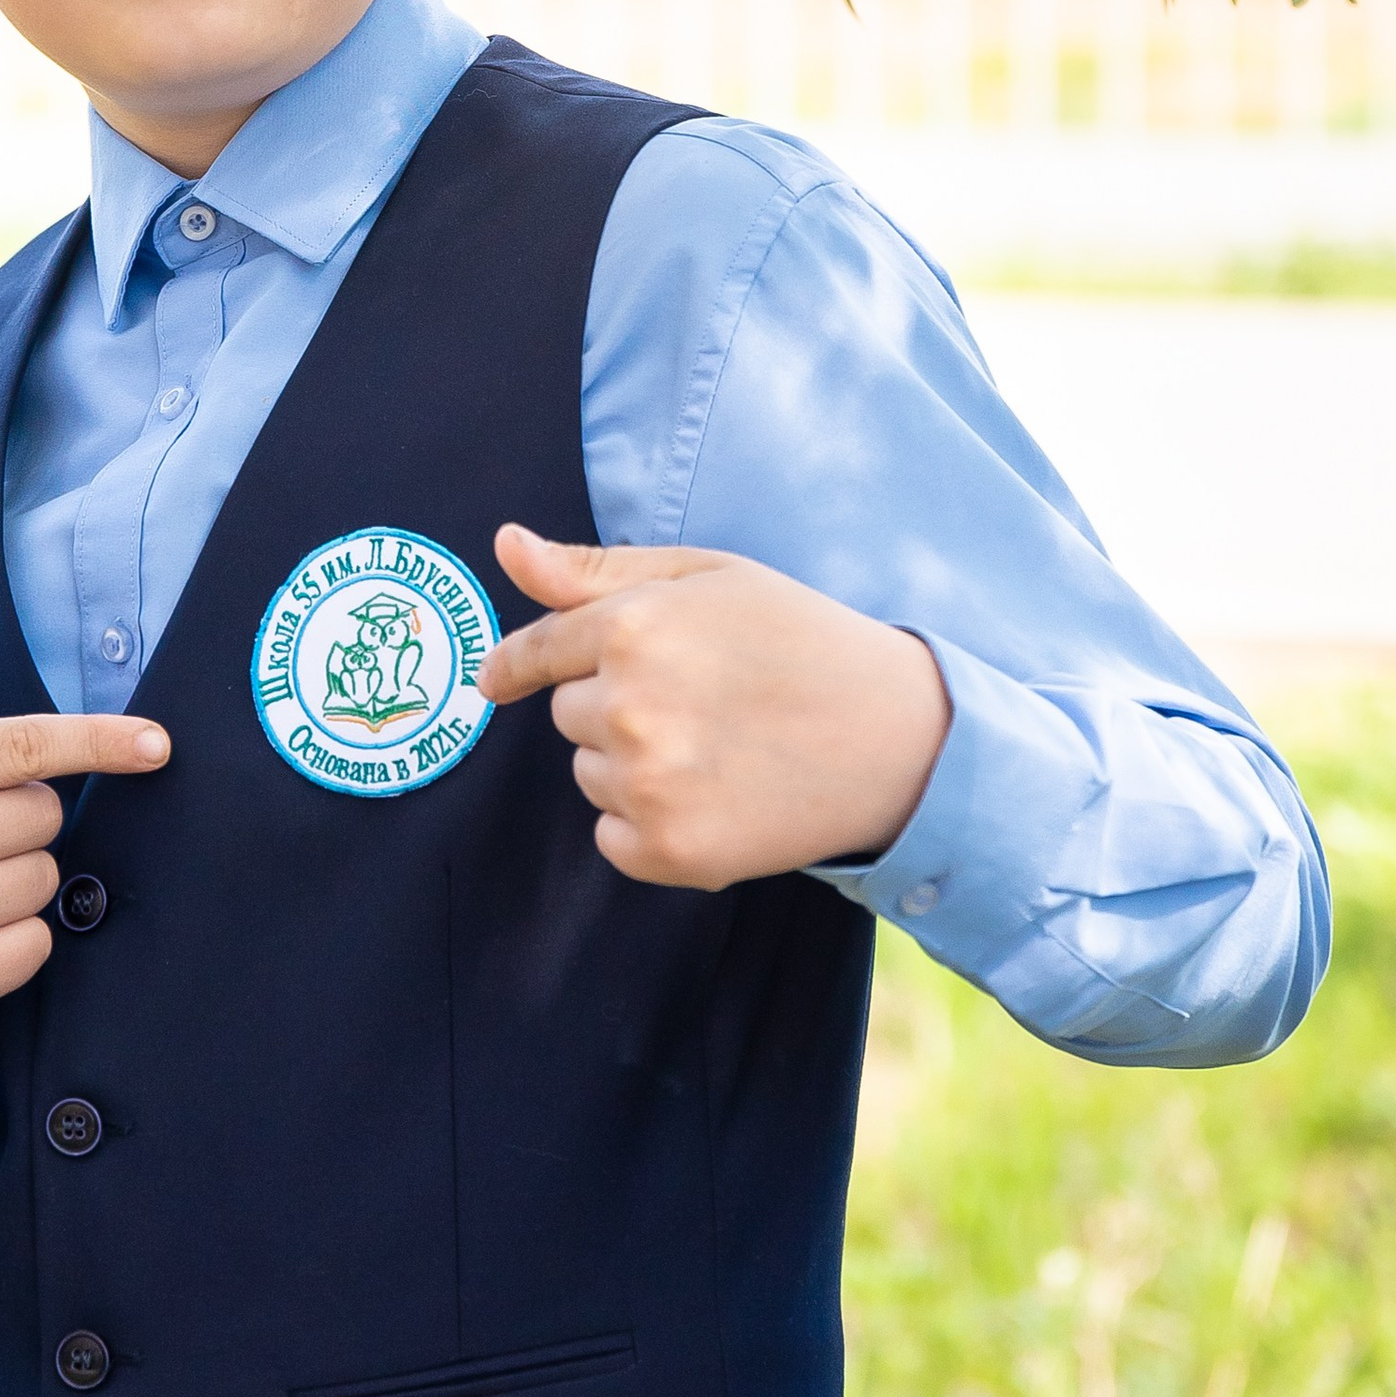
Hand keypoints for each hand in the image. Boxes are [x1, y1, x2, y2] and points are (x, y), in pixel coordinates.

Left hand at [476, 525, 949, 891]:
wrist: (898, 737)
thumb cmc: (801, 640)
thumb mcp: (706, 577)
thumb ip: (594, 570)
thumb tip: (505, 545)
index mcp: (632, 629)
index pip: (535, 653)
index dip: (513, 668)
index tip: (497, 682)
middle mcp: (629, 708)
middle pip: (569, 716)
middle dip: (615, 704)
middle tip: (700, 699)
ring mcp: (649, 786)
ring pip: (590, 775)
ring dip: (632, 765)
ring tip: (719, 745)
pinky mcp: (672, 851)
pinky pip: (613, 838)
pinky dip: (648, 826)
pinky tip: (715, 796)